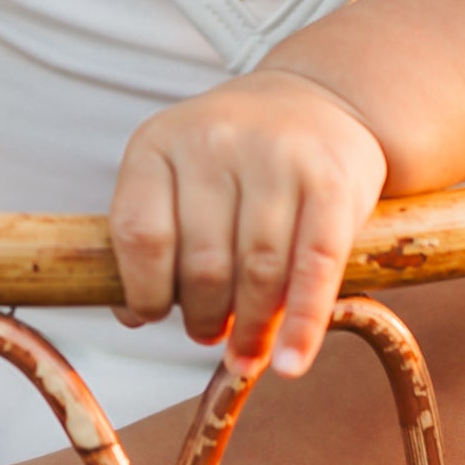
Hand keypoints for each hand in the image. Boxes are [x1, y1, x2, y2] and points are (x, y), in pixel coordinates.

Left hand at [108, 71, 387, 375]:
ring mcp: (277, 156)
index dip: (142, 291)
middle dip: (202, 317)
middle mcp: (215, 140)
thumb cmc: (234, 158)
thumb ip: (154, 235)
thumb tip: (132, 317)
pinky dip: (302, 327)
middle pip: (202, 263)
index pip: (139, 234)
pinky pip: (315, 268)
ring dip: (250, 331)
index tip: (154, 316)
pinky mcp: (332, 181)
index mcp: (158, 141)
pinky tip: (290, 363)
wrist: (319, 101)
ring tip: (246, 354)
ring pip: (258, 272)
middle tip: (209, 335)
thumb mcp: (177, 171)